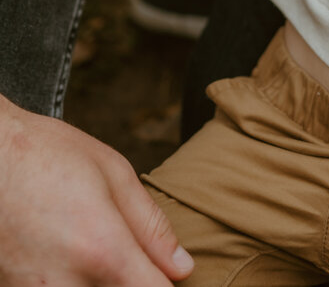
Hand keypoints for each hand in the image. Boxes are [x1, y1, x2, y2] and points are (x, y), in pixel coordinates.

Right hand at [0, 97, 192, 284]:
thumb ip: (150, 226)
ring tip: (85, 247)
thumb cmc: (46, 155)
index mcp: (102, 250)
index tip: (163, 274)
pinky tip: (61, 255)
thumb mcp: (111, 173)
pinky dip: (66, 281)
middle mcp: (65, 286)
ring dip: (95, 284)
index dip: (166, 286)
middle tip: (122, 253)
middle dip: (128, 282)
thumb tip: (182, 269)